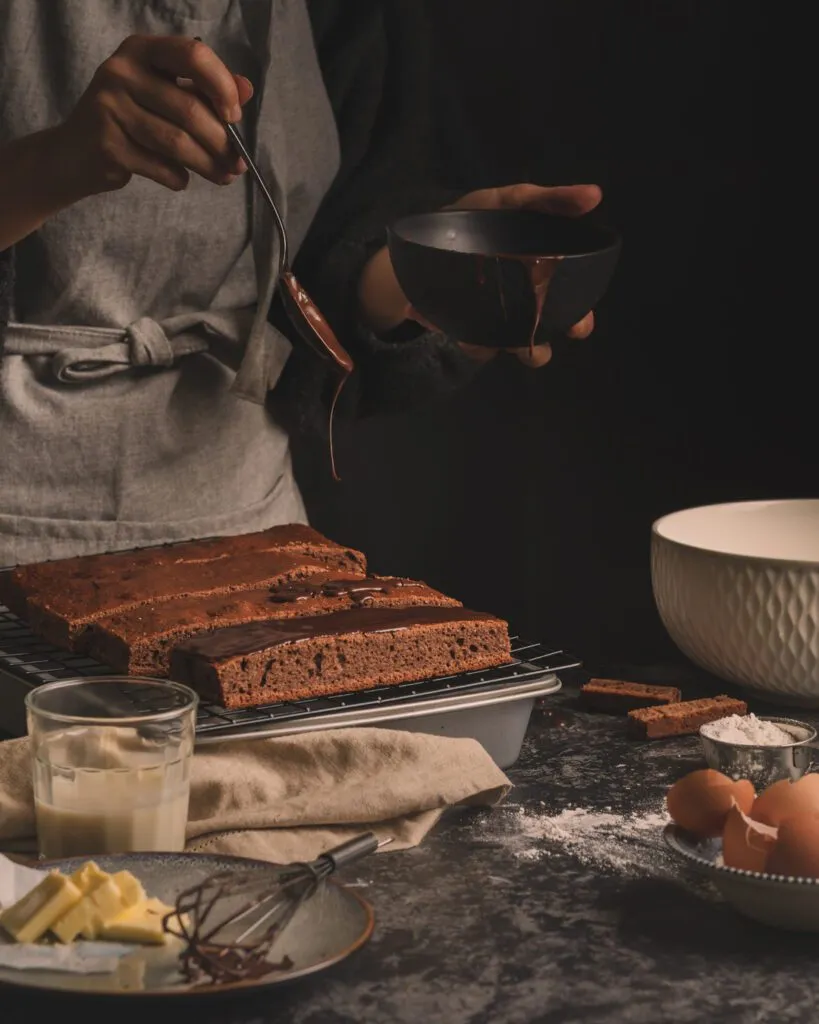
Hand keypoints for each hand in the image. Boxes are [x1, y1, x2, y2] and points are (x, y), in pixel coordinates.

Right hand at [49, 35, 252, 198]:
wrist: (75, 153)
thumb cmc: (131, 121)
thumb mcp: (165, 95)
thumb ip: (205, 90)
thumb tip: (247, 90)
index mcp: (142, 50)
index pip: (193, 55)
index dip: (222, 86)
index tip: (234, 116)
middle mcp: (122, 72)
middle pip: (190, 109)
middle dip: (222, 143)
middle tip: (237, 163)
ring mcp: (110, 107)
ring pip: (179, 143)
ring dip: (209, 166)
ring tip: (223, 176)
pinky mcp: (108, 144)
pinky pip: (162, 168)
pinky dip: (180, 179)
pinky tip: (182, 179)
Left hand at [432, 183, 601, 367]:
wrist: (418, 246)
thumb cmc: (471, 222)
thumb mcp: (508, 202)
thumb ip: (549, 200)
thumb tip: (595, 194)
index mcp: (540, 273)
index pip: (571, 298)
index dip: (580, 314)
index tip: (580, 324)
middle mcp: (524, 300)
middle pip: (551, 327)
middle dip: (556, 336)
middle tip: (556, 334)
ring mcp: (498, 320)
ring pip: (521, 347)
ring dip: (522, 350)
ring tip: (513, 344)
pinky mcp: (470, 332)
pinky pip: (481, 349)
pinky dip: (478, 347)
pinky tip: (469, 337)